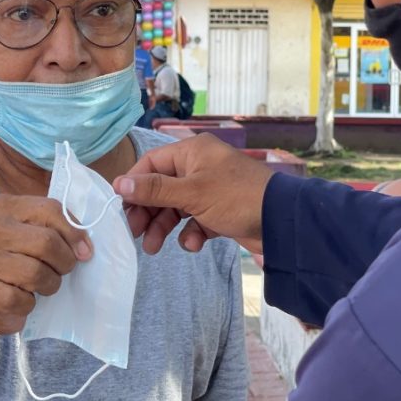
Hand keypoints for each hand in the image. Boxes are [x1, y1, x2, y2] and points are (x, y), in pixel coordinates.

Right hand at [0, 195, 91, 339]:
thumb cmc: (17, 261)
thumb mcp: (35, 235)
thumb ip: (60, 230)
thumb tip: (84, 249)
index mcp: (4, 207)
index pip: (50, 210)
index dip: (74, 233)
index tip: (84, 251)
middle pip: (46, 242)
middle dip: (64, 262)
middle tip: (61, 270)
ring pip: (36, 273)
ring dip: (50, 284)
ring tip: (42, 284)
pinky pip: (22, 299)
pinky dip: (29, 304)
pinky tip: (22, 298)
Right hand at [114, 133, 272, 254]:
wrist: (282, 222)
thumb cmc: (236, 198)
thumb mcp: (191, 193)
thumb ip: (154, 189)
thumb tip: (118, 183)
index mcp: (192, 152)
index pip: (152, 164)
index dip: (134, 185)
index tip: (120, 208)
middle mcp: (200, 167)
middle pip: (162, 188)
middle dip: (148, 212)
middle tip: (134, 233)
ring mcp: (211, 190)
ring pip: (177, 207)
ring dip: (164, 227)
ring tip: (154, 248)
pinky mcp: (220, 211)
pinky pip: (196, 221)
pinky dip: (192, 233)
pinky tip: (194, 244)